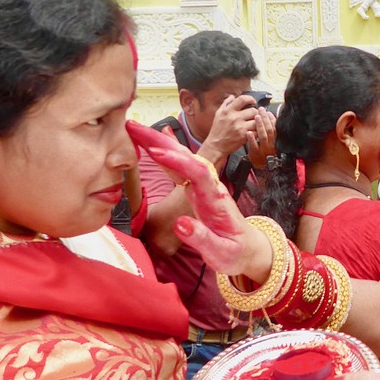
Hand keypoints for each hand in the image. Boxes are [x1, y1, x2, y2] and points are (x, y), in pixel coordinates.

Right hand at [127, 120, 273, 279]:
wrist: (247, 247)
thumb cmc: (234, 251)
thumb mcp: (222, 252)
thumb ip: (202, 239)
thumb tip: (180, 224)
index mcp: (215, 200)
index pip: (197, 174)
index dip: (178, 162)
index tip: (157, 153)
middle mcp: (209, 187)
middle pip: (186, 157)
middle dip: (160, 141)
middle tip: (132, 126)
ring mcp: (202, 186)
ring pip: (180, 158)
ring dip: (158, 142)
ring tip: (134, 128)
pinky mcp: (195, 189)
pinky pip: (178, 167)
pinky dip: (164, 154)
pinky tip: (153, 143)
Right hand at [201, 94, 260, 167]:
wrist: (216, 145)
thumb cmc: (217, 130)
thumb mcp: (218, 114)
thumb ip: (225, 104)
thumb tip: (232, 96)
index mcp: (228, 111)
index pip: (242, 99)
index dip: (250, 99)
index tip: (253, 101)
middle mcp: (234, 117)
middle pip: (253, 110)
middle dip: (256, 112)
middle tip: (255, 115)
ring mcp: (240, 127)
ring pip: (257, 120)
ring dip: (258, 122)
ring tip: (255, 123)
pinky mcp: (244, 136)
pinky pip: (256, 131)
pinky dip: (257, 131)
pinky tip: (254, 131)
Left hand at [247, 108, 276, 168]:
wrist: (261, 165)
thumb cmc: (264, 150)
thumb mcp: (270, 140)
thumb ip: (270, 129)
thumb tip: (268, 115)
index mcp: (275, 139)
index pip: (275, 127)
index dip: (271, 119)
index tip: (267, 112)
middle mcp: (271, 144)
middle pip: (269, 129)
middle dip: (265, 119)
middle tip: (261, 111)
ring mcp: (264, 149)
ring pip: (263, 136)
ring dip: (260, 126)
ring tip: (256, 117)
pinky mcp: (256, 153)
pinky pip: (254, 145)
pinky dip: (252, 139)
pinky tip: (248, 132)